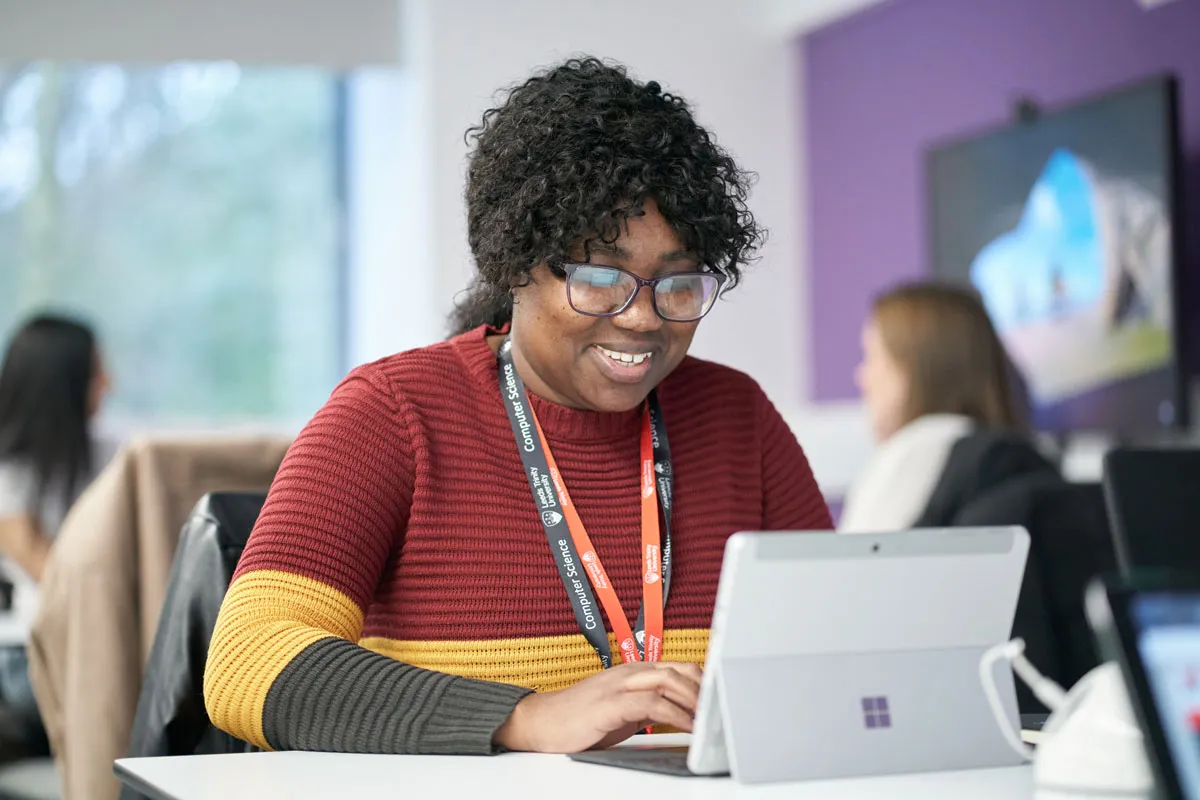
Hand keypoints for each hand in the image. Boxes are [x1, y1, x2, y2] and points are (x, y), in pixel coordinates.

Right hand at [493, 661, 701, 752]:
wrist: (539, 722)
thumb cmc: (578, 719)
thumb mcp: (620, 711)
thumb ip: (647, 708)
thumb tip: (679, 717)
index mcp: (632, 672)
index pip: (677, 668)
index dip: (703, 683)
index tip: (719, 701)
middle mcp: (628, 673)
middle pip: (679, 671)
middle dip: (704, 691)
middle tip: (720, 712)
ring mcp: (618, 686)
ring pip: (668, 681)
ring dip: (694, 701)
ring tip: (710, 720)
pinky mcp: (609, 704)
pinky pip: (651, 703)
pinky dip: (675, 714)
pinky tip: (687, 726)